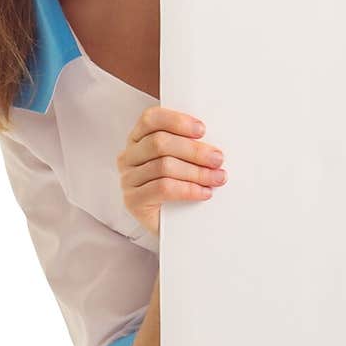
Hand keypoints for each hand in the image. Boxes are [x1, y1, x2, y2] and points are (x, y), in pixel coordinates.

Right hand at [117, 106, 226, 236]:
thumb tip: (212, 141)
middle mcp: (129, 156)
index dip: (177, 121)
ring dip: (196, 172)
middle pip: (159, 143)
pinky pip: (163, 188)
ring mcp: (128, 179)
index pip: (151, 119)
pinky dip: (188, 189)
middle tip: (217, 159)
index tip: (202, 130)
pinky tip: (204, 192)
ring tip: (217, 178)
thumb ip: (190, 145)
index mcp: (138, 138)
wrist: (173, 226)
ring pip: (163, 166)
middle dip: (194, 150)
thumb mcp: (183, 160)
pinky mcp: (132, 201)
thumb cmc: (180, 186)